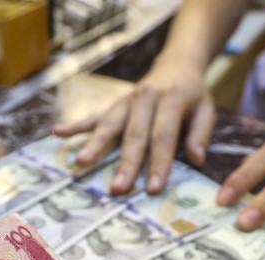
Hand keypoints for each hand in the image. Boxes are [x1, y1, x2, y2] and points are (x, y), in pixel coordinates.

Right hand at [53, 53, 215, 195]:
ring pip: (109, 126)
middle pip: (133, 135)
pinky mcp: (113, 105)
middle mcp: (144, 99)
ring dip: (95, 145)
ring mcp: (125, 101)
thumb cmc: (192, 95)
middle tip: (117, 189)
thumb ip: (200, 134)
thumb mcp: (206, 109)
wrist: (176, 65)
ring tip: (82, 162)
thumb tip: (196, 159)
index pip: (163, 136)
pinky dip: (75, 125)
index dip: (158, 164)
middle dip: (125, 164)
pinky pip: (92, 116)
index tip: (152, 188)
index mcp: (170, 100)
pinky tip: (57, 132)